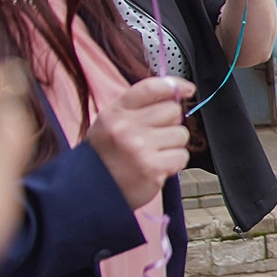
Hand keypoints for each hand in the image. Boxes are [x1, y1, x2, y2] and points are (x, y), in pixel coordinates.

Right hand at [86, 75, 192, 206]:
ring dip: (172, 145)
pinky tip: (156, 166)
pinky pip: (182, 156)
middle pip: (173, 111)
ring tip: (152, 154)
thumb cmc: (106, 155)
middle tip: (154, 137)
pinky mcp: (152, 167)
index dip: (174, 86)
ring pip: (181, 134)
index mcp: (115, 112)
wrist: (89, 190)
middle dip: (170, 124)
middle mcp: (126, 127)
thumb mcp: (111, 123)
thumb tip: (176, 92)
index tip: (186, 89)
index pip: (151, 88)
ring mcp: (139, 147)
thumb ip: (139, 107)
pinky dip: (174, 163)